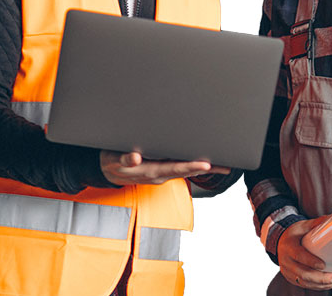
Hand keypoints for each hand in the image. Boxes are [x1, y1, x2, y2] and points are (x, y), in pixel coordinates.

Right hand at [100, 150, 215, 184]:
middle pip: (186, 171)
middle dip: (205, 168)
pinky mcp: (162, 169)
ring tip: (222, 165)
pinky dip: (195, 167)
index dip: (191, 166)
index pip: (175, 169)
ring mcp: (162, 173)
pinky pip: (181, 169)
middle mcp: (159, 174)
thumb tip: (135, 158)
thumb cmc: (112, 161)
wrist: (108, 170)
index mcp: (150, 171)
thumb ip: (125, 159)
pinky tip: (207, 165)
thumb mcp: (114, 160)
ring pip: (186, 170)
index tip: (206, 165)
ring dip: (204, 168)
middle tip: (223, 165)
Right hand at [277, 218, 331, 290]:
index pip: (298, 255)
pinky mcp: (292, 279)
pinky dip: (318, 286)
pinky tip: (330, 283)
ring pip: (306, 282)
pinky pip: (305, 285)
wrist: (280, 242)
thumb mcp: (302, 226)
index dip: (310, 261)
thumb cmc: (293, 234)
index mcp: (288, 246)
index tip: (323, 265)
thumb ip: (315, 224)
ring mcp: (288, 272)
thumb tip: (331, 220)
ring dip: (323, 284)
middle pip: (304, 273)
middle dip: (322, 278)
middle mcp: (286, 261)